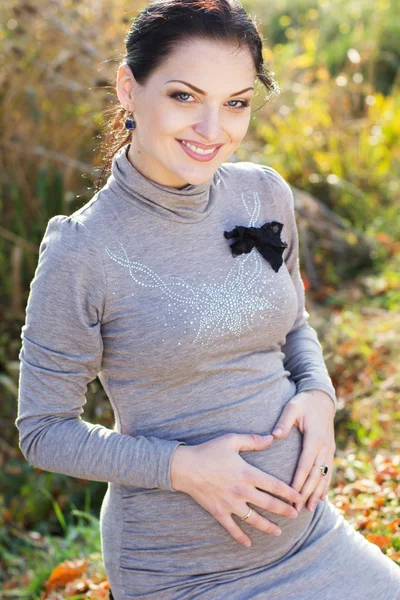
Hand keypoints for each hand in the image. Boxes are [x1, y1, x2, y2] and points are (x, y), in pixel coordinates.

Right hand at [170, 433, 302, 547]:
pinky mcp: (219, 512)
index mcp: (247, 473)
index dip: (289, 492)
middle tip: (295, 515)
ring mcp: (230, 504)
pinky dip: (240, 537)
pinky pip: (232, 528)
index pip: (274, 485)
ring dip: (268, 526)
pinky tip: (249, 544)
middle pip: (269, 504)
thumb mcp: (231, 440)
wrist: (184, 467)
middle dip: (284, 510)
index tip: (299, 497)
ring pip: (254, 520)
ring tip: (278, 531)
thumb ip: (252, 440)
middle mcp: (242, 491)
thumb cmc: (208, 451)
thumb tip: (272, 438)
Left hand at [271, 389, 335, 511]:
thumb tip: (275, 435)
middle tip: (298, 508)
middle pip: (315, 474)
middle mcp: (325, 447)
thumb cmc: (304, 403)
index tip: (291, 494)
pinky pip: (328, 471)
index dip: (299, 480)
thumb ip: (284, 421)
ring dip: (317, 493)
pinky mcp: (330, 450)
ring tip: (310, 509)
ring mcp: (329, 450)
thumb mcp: (292, 407)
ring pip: (323, 476)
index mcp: (314, 438)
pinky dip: (325, 486)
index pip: (305, 464)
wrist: (322, 398)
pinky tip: (321, 499)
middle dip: (307, 493)